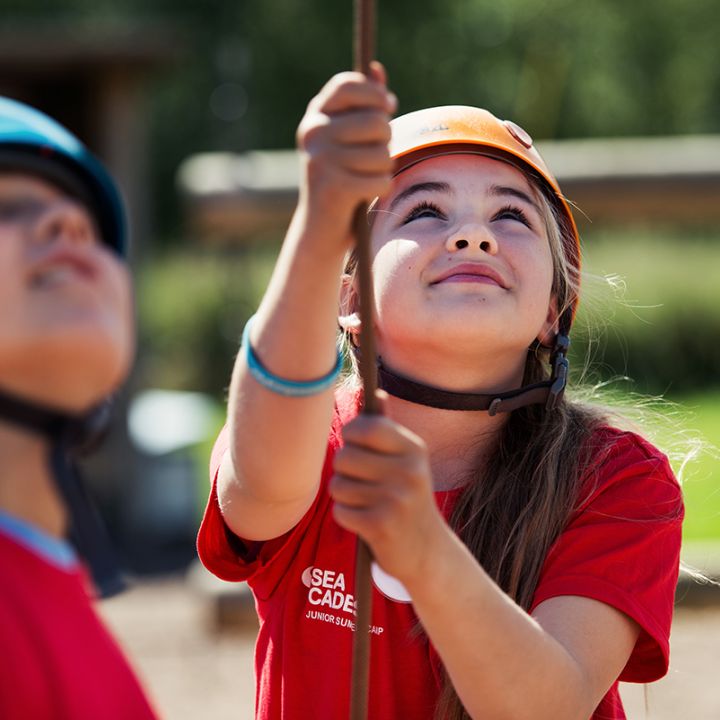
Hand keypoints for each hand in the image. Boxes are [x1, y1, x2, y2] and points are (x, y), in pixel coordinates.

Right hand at [296, 62, 396, 240]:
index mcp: (314, 116)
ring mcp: (321, 159)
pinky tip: (364, 196)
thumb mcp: (348, 139)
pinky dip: (380, 189)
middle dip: (385, 142)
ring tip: (366, 178)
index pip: (349, 84)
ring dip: (384, 169)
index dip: (375, 95)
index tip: (388, 108)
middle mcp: (313, 133)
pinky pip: (381, 180)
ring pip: (383, 153)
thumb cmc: (341, 179)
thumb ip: (362, 105)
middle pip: (376, 122)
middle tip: (372, 158)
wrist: (319, 230)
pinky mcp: (334, 187)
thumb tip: (376, 69)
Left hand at [330, 394, 445, 586]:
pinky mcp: (382, 525)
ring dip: (345, 496)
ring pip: (339, 485)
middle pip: (344, 457)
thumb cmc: (407, 496)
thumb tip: (377, 392)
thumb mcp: (406, 460)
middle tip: (362, 482)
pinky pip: (340, 511)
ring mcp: (396, 499)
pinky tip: (366, 521)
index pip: (367, 427)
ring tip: (366, 503)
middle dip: (344, 471)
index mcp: (413, 449)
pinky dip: (347, 517)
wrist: (427, 550)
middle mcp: (408, 470)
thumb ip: (387, 428)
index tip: (355, 444)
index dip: (352, 434)